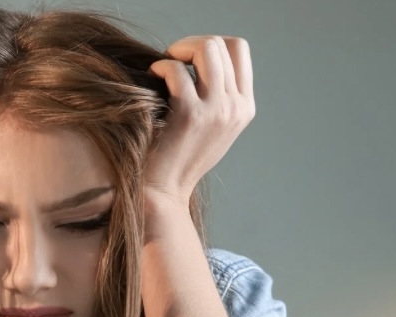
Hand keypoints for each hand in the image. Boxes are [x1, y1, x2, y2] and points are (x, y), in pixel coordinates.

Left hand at [143, 36, 254, 206]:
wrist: (161, 193)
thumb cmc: (178, 159)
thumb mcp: (212, 128)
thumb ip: (218, 97)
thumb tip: (202, 59)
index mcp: (244, 108)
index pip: (238, 49)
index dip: (209, 44)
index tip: (187, 60)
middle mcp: (235, 108)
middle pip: (220, 44)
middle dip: (190, 45)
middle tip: (169, 63)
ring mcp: (216, 110)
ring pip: (206, 49)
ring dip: (178, 50)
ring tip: (161, 68)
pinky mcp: (189, 114)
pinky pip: (177, 70)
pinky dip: (161, 67)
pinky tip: (151, 79)